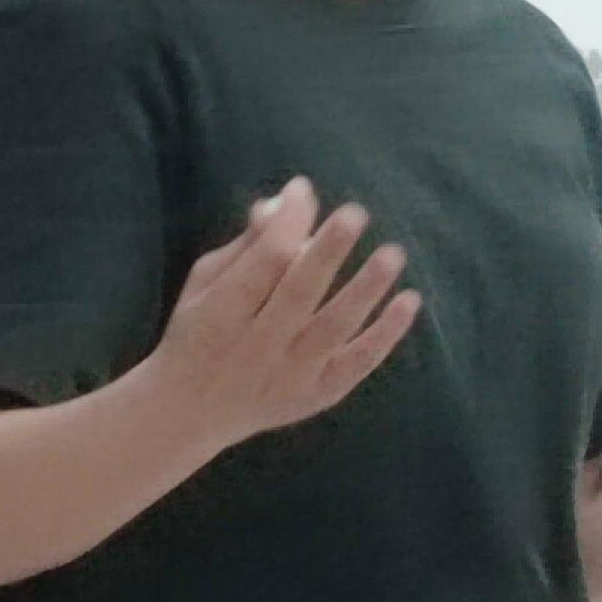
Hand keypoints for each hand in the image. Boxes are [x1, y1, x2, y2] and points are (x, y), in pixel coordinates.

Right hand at [138, 176, 418, 449]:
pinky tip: (409, 301)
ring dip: (364, 290)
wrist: (193, 411)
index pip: (260, 264)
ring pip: (332, 329)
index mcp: (220, 313)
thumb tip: (283, 202)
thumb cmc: (200, 331)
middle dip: (327, 252)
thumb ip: (246, 244)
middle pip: (298, 294)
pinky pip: (356, 364)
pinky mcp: (317, 394)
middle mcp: (256, 348)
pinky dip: (385, 335)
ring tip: (392, 254)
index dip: (286, 224)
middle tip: (355, 213)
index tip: (304, 190)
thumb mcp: (205, 282)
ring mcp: (290, 376)